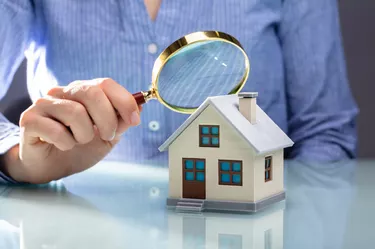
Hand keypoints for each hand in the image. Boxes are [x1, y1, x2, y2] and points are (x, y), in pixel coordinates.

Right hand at [4, 78, 140, 183]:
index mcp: (83, 91)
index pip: (105, 84)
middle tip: (106, 136)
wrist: (52, 168)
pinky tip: (62, 146)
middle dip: (107, 120)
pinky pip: (56, 130)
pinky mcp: (29, 120)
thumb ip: (122, 122)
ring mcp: (44, 104)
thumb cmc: (80, 149)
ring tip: (79, 141)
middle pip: (91, 93)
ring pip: (75, 112)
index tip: (135, 120)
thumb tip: (140, 106)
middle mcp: (63, 92)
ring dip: (85, 135)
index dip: (124, 101)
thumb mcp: (108, 137)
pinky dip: (66, 143)